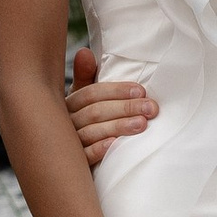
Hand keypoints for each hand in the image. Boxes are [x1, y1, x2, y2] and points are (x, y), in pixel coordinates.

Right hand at [65, 45, 156, 170]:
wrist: (65, 160)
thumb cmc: (82, 123)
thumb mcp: (83, 100)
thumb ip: (85, 77)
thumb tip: (85, 52)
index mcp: (68, 104)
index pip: (90, 94)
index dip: (116, 91)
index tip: (141, 90)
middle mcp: (65, 123)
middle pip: (95, 112)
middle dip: (125, 108)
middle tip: (151, 108)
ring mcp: (67, 144)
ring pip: (91, 133)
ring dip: (118, 127)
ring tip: (142, 125)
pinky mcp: (73, 164)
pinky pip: (83, 157)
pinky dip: (98, 149)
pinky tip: (114, 145)